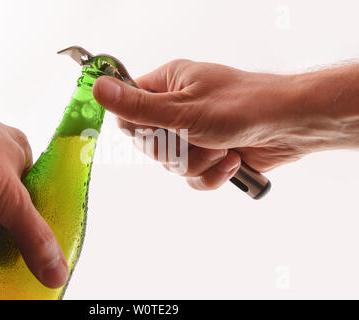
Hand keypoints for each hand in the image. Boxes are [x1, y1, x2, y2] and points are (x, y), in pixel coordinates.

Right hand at [93, 60, 358, 189]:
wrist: (290, 127)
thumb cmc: (242, 106)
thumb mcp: (183, 110)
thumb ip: (138, 107)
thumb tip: (97, 88)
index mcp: (166, 85)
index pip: (128, 110)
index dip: (138, 128)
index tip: (158, 131)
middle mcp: (176, 108)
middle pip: (149, 144)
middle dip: (176, 151)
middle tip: (198, 138)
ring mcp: (192, 132)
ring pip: (171, 164)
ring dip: (198, 163)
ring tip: (222, 149)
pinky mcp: (208, 154)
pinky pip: (191, 176)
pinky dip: (210, 175)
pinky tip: (230, 162)